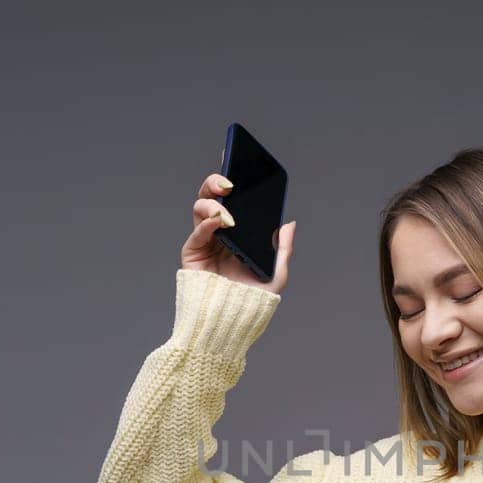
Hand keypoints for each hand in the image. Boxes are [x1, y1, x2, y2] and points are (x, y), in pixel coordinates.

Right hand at [179, 169, 294, 294]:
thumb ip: (283, 250)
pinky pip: (197, 233)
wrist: (231, 325)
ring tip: (226, 214)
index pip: (235, 200)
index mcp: (239, 233)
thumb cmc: (252, 303)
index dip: (234, 179)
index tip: (238, 157)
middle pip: (213, 197)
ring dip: (212, 204)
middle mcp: (220, 233)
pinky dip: (206, 224)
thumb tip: (289, 223)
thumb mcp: (276, 275)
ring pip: (201, 208)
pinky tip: (218, 222)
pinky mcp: (193, 254)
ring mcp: (205, 241)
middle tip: (229, 183)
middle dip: (217, 182)